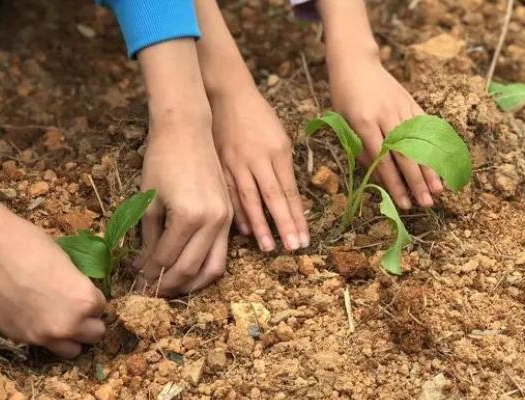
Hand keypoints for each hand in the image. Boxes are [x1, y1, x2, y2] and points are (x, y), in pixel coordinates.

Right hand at [0, 178, 105, 358]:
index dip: (91, 298)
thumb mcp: (67, 261)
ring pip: (73, 350)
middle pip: (95, 334)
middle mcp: (68, 324)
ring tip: (60, 318)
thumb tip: (80, 292)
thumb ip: (78, 285)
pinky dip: (45, 335)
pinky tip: (35, 316)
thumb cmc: (29, 244)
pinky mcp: (19, 338)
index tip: (81, 290)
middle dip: (88, 320)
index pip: (102, 307)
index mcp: (84, 300)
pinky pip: (44, 345)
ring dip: (71, 336)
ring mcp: (42, 335)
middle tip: (75, 306)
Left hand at [138, 112, 232, 296]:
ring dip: (193, 284)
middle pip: (192, 270)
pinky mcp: (230, 215)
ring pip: (214, 268)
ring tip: (172, 287)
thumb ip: (148, 238)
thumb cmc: (161, 160)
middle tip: (151, 292)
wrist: (187, 130)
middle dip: (169, 286)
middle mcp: (213, 221)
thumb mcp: (148, 201)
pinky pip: (221, 252)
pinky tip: (188, 268)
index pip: (167, 259)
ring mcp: (226, 219)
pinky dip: (206, 267)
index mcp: (188, 216)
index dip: (149, 275)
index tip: (136, 282)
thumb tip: (144, 268)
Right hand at [210, 87, 308, 250]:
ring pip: (250, 199)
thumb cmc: (257, 116)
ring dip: (260, 225)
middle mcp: (258, 159)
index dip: (298, 216)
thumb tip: (286, 198)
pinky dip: (237, 211)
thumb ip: (283, 167)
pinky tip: (243, 230)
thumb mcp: (280, 137)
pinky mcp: (220, 164)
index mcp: (278, 151)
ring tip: (269, 246)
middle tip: (292, 248)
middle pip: (274, 198)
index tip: (304, 238)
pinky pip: (229, 192)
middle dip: (284, 225)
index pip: (290, 191)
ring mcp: (237, 163)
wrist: (226, 95)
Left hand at [330, 58, 443, 208]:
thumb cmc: (344, 97)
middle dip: (416, 182)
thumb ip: (359, 148)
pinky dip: (435, 147)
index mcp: (364, 122)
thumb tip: (378, 175)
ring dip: (430, 168)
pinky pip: (426, 127)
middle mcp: (386, 115)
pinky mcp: (412, 102)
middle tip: (426, 204)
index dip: (394, 184)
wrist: (356, 63)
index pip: (382, 160)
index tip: (403, 203)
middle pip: (404, 154)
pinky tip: (442, 163)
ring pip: (419, 143)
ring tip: (439, 191)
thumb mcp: (342, 122)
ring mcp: (402, 108)